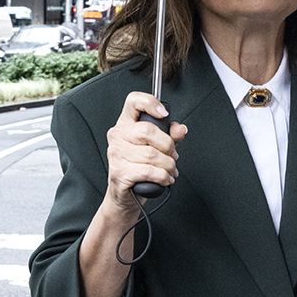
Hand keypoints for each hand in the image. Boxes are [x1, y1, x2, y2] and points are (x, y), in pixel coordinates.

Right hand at [104, 92, 187, 212]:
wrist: (125, 196)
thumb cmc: (139, 168)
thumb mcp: (157, 148)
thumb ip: (169, 136)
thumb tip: (180, 129)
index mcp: (125, 124)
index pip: (133, 101)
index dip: (150, 102)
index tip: (164, 114)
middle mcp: (117, 136)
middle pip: (148, 130)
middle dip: (168, 146)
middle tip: (172, 155)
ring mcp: (116, 154)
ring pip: (151, 154)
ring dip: (168, 165)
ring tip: (170, 170)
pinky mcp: (119, 172)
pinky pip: (148, 171)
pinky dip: (162, 177)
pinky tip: (165, 179)